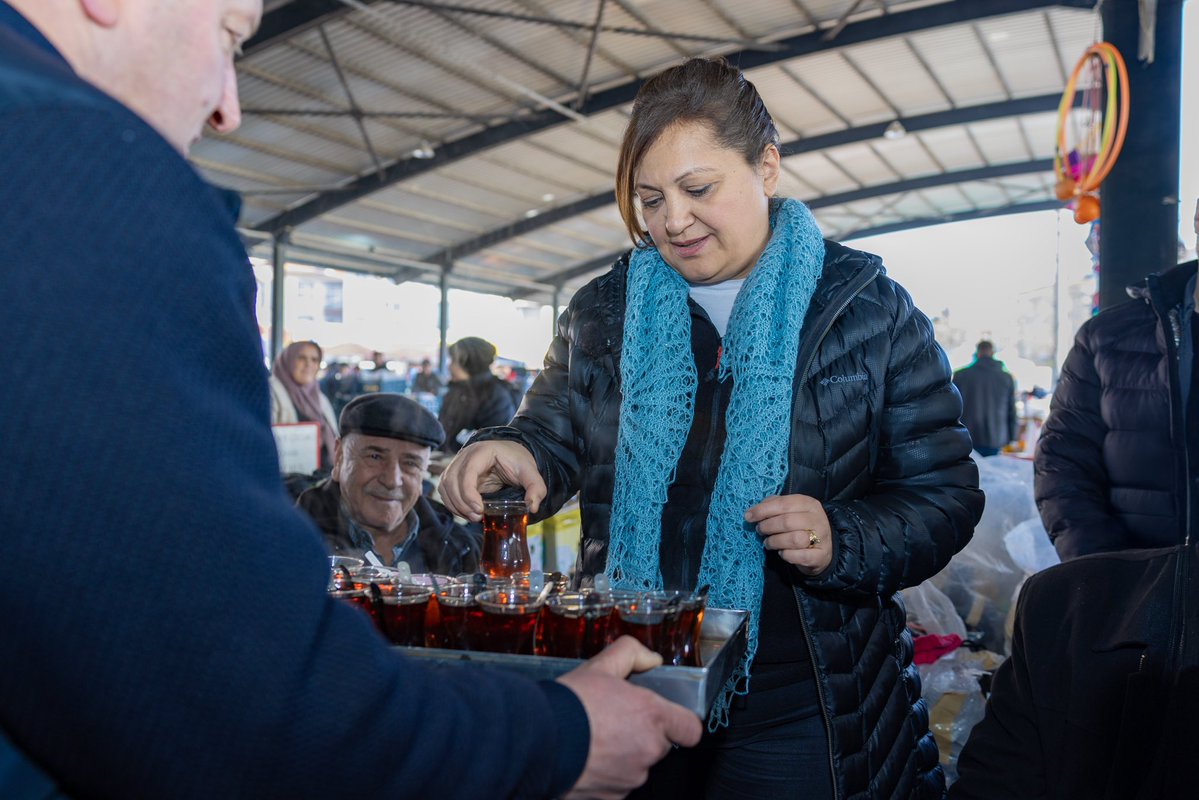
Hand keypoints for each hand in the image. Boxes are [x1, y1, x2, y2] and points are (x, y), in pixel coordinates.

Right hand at [437, 440, 546, 520]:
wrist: (510, 454)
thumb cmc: (517, 460)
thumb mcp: (530, 472)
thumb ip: (536, 488)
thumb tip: (533, 507)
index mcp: (482, 451)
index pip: (467, 471)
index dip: (468, 492)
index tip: (479, 509)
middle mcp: (465, 455)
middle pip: (452, 480)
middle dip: (462, 502)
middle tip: (477, 517)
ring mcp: (457, 464)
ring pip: (445, 486)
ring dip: (455, 505)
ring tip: (473, 517)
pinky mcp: (454, 475)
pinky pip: (445, 491)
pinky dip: (452, 504)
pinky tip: (466, 513)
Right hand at [557, 636, 702, 798]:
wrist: (538, 740)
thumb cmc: (571, 704)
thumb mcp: (601, 666)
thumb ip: (632, 653)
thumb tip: (652, 659)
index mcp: (652, 716)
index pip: (691, 729)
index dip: (679, 722)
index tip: (663, 718)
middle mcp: (648, 750)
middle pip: (659, 746)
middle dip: (642, 735)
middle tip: (614, 722)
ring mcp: (631, 777)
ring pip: (637, 766)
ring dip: (623, 755)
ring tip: (595, 740)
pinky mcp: (612, 797)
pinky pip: (617, 784)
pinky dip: (606, 774)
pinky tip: (587, 757)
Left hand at [745, 494, 832, 574]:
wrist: (822, 549)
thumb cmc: (800, 527)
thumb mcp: (790, 511)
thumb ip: (773, 506)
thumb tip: (753, 510)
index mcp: (809, 503)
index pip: (783, 503)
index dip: (763, 510)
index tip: (748, 516)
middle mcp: (817, 519)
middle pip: (787, 521)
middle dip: (768, 526)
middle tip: (759, 531)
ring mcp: (822, 538)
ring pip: (794, 539)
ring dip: (775, 541)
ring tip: (768, 543)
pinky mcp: (820, 556)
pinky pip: (799, 556)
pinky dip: (786, 555)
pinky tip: (782, 552)